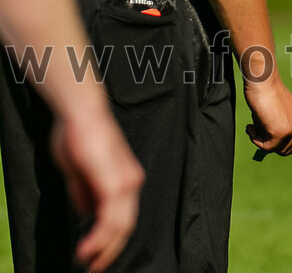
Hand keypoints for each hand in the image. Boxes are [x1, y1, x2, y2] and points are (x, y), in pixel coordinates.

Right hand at [50, 104, 143, 271]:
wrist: (82, 113)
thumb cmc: (79, 137)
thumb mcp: (80, 174)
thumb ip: (86, 194)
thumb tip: (87, 214)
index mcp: (126, 179)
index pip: (123, 218)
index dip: (110, 241)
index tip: (94, 257)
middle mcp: (131, 181)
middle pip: (125, 226)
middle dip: (108, 251)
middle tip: (92, 268)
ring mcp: (126, 181)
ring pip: (120, 226)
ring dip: (103, 248)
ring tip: (86, 261)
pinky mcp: (115, 182)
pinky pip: (111, 217)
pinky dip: (99, 237)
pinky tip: (87, 248)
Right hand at [243, 74, 291, 155]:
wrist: (263, 80)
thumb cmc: (266, 91)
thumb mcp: (278, 110)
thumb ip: (279, 124)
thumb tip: (271, 146)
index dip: (283, 145)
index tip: (268, 139)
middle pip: (288, 150)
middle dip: (272, 146)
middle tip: (259, 134)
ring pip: (275, 149)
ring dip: (261, 140)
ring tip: (253, 124)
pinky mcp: (280, 132)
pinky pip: (266, 146)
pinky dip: (254, 138)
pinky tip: (250, 125)